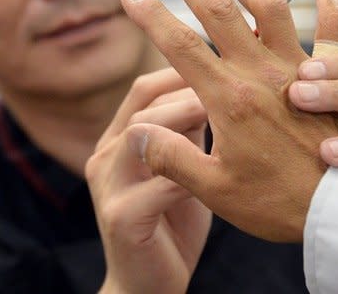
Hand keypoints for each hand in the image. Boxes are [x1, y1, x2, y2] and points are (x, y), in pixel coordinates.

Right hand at [85, 68, 210, 293]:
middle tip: (232, 89)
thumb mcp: (186, 166)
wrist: (151, 288)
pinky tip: (218, 173)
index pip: (145, 88)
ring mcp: (107, 187)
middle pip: (144, 102)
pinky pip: (154, 186)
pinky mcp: (119, 218)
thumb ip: (191, 131)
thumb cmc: (174, 221)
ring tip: (224, 121)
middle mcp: (105, 155)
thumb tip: (216, 88)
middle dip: (190, 92)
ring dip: (185, 122)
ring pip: (141, 133)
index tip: (222, 66)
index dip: (180, 70)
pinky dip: (189, 175)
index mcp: (119, 139)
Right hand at [119, 0, 337, 241]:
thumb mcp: (216, 192)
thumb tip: (137, 132)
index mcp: (228, 99)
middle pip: (218, 11)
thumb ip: (172, 159)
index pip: (179, 46)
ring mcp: (299, 68)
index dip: (150, 16)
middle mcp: (261, 73)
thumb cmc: (280, 205)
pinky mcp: (332, 74)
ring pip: (268, 7)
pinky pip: (335, 25)